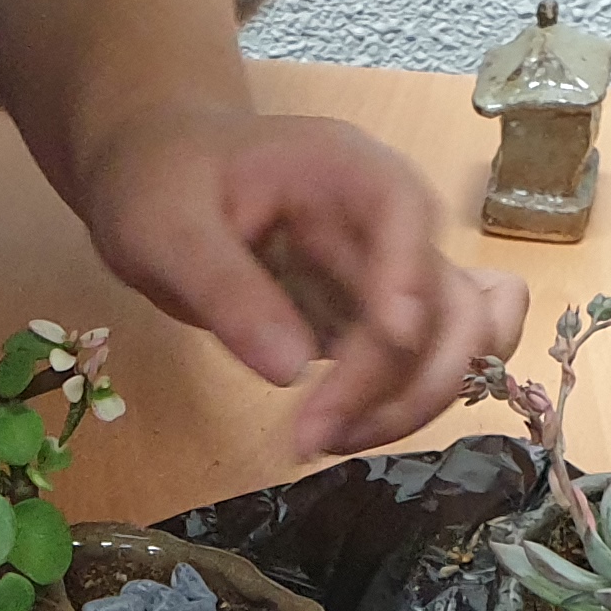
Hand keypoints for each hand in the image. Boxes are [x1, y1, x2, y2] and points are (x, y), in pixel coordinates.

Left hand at [75, 99, 519, 459]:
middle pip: (450, 301)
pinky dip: (403, 406)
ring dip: (413, 404)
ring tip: (324, 439)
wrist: (154, 180)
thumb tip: (292, 371)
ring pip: (456, 345)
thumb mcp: (169, 229)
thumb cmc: (159, 184)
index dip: (412, 280)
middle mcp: (389, 223)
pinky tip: (342, 428)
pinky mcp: (375, 322)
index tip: (389, 340)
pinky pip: (424, 366)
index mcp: (347, 171)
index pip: (408, 214)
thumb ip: (229, 291)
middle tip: (318, 435)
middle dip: (407, 380)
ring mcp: (391, 275)